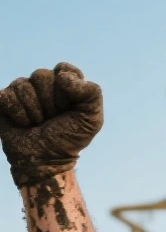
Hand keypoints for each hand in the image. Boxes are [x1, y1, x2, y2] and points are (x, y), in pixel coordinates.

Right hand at [0, 64, 102, 187]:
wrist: (45, 162)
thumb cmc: (68, 141)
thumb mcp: (91, 120)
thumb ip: (91, 92)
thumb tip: (62, 75)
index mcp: (64, 84)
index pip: (63, 69)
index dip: (66, 90)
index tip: (67, 108)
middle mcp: (43, 84)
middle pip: (42, 75)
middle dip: (49, 103)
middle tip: (51, 119)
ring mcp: (22, 91)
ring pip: (23, 86)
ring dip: (34, 112)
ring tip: (38, 124)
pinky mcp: (5, 100)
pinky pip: (7, 96)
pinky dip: (19, 115)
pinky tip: (24, 125)